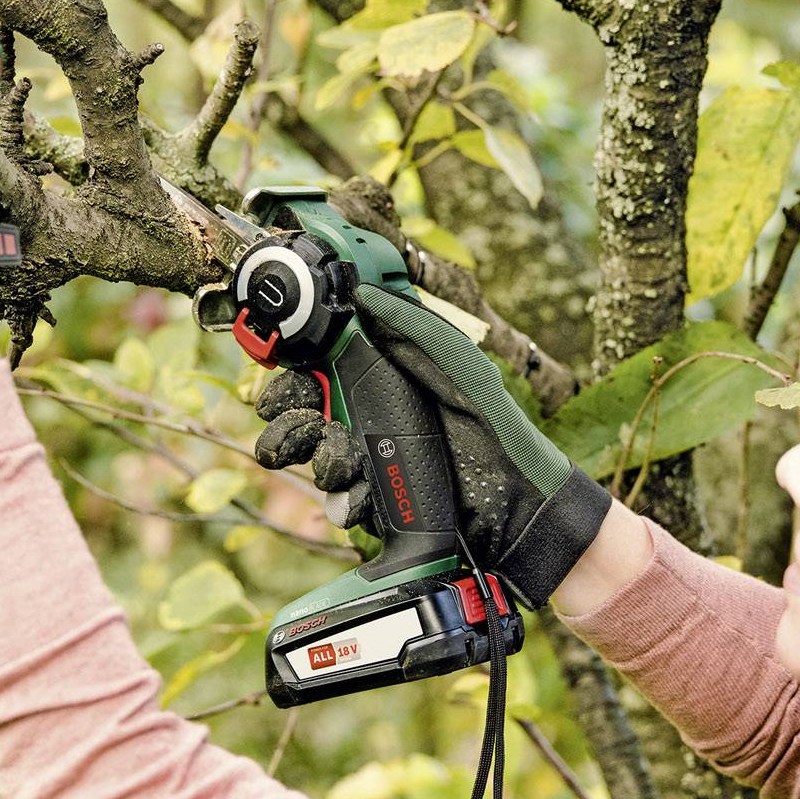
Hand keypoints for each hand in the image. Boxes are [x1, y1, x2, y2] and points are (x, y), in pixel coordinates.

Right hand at [250, 283, 612, 607]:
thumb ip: (413, 326)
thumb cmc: (496, 429)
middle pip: (300, 412)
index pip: (318, 367)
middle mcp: (368, 418)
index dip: (293, 367)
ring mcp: (369, 462)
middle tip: (303, 419)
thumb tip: (363, 290)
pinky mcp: (373, 503)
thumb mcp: (459, 365)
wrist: (516, 508)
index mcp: (383, 378)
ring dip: (321, 458)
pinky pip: (338, 500)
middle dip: (290, 417)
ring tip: (347, 461)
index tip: (283, 368)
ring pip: (312, 458)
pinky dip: (348, 499)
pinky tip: (369, 496)